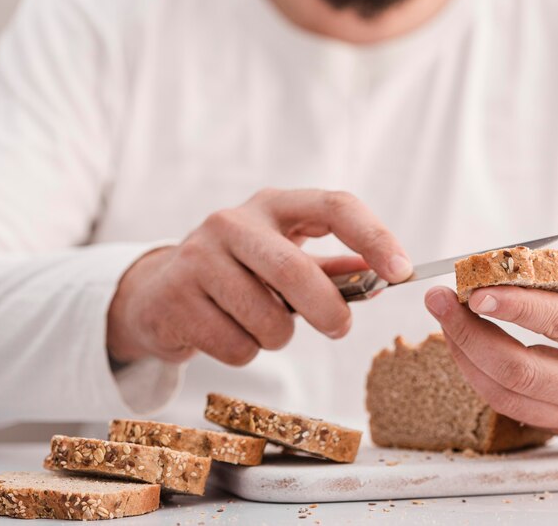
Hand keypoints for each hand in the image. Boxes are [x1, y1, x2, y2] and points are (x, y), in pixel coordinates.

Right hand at [107, 188, 411, 364]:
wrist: (157, 290)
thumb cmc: (237, 273)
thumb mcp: (283, 257)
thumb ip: (331, 269)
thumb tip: (381, 279)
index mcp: (272, 205)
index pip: (334, 206)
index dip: (373, 237)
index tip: (401, 271)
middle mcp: (232, 222)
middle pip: (295, 271)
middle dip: (328, 310)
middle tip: (340, 328)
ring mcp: (197, 258)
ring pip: (268, 321)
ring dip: (277, 337)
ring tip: (258, 323)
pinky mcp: (174, 298)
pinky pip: (237, 347)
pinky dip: (245, 352)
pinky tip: (226, 332)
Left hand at [425, 251, 557, 455]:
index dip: (517, 305)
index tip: (477, 287)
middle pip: (522, 369)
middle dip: (470, 332)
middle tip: (440, 299)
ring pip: (506, 394)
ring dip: (464, 354)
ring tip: (444, 316)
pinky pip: (508, 406)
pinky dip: (477, 375)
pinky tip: (463, 343)